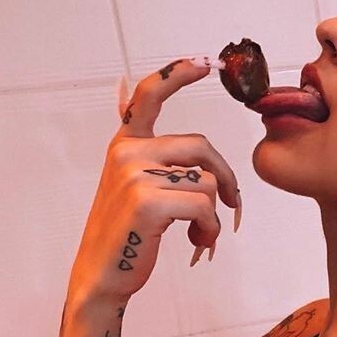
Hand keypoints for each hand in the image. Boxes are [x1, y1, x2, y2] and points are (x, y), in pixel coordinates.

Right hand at [67, 57, 240, 308]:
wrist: (103, 275)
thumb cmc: (127, 235)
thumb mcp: (134, 189)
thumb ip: (156, 162)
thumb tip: (188, 150)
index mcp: (124, 145)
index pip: (149, 95)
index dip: (178, 74)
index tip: (204, 61)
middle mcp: (127, 153)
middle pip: (201, 147)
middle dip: (226, 178)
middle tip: (234, 205)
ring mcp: (135, 176)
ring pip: (207, 182)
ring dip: (214, 215)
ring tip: (200, 234)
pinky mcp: (147, 202)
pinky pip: (204, 206)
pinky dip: (210, 229)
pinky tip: (197, 243)